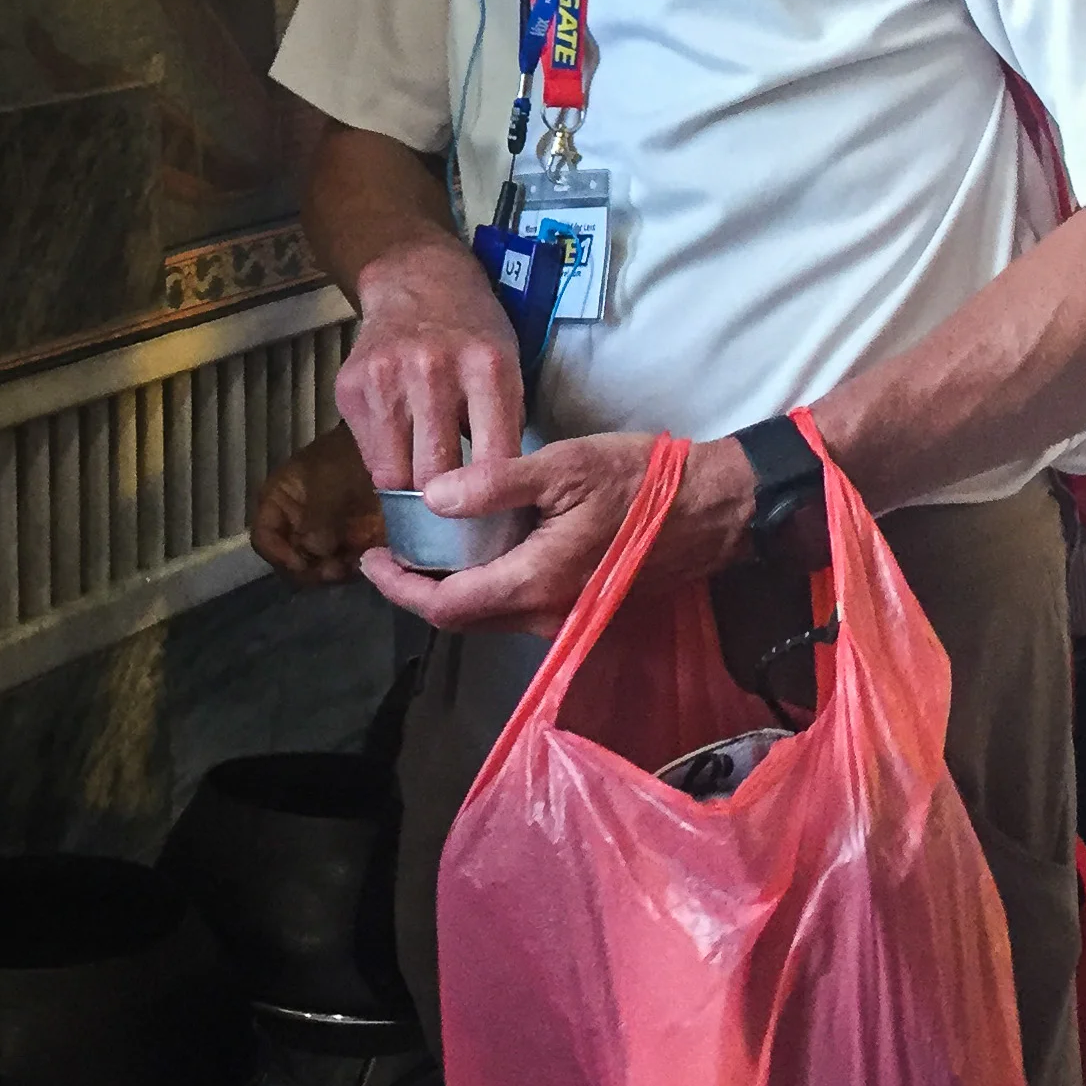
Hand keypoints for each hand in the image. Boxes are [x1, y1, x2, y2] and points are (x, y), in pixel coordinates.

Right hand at [250, 425, 379, 585]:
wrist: (390, 450)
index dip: (278, 554)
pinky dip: (352, 571)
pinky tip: (364, 560)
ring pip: (315, 570)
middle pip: (288, 561)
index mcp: (280, 503)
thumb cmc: (348, 457)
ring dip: (331, 573)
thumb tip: (313, 551)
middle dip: (307, 570)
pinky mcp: (350, 546)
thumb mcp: (327, 481)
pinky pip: (343, 569)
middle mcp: (296, 524)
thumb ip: (316, 518)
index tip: (302, 563)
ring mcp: (324, 537)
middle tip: (332, 568)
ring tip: (349, 564)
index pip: (263, 538)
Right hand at [334, 241, 526, 489]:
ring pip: (395, 475)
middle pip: (437, 476)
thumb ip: (505, 429)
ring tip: (423, 468)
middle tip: (452, 496)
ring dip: (410, 481)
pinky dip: (385, 458)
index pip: (491, 464)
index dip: (490, 499)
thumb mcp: (509, 369)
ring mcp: (386, 377)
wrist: (417, 281)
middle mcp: (434, 371)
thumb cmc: (473, 334)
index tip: (488, 511)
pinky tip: (399, 437)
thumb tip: (494, 500)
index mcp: (487, 369)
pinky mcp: (350, 385)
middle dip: (445, 496)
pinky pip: (368, 455)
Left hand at [360, 430, 756, 633]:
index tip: (369, 558)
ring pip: (490, 617)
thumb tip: (432, 498)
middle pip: (463, 618)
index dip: (399, 586)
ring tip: (425, 548)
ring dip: (452, 590)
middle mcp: (546, 616)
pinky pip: (518, 610)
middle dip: (418, 589)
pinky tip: (477, 552)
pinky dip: (485, 587)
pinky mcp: (585, 611)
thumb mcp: (563, 465)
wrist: (717, 508)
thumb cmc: (641, 480)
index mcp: (535, 582)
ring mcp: (568, 619)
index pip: (446, 605)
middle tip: (389, 552)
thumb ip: (495, 485)